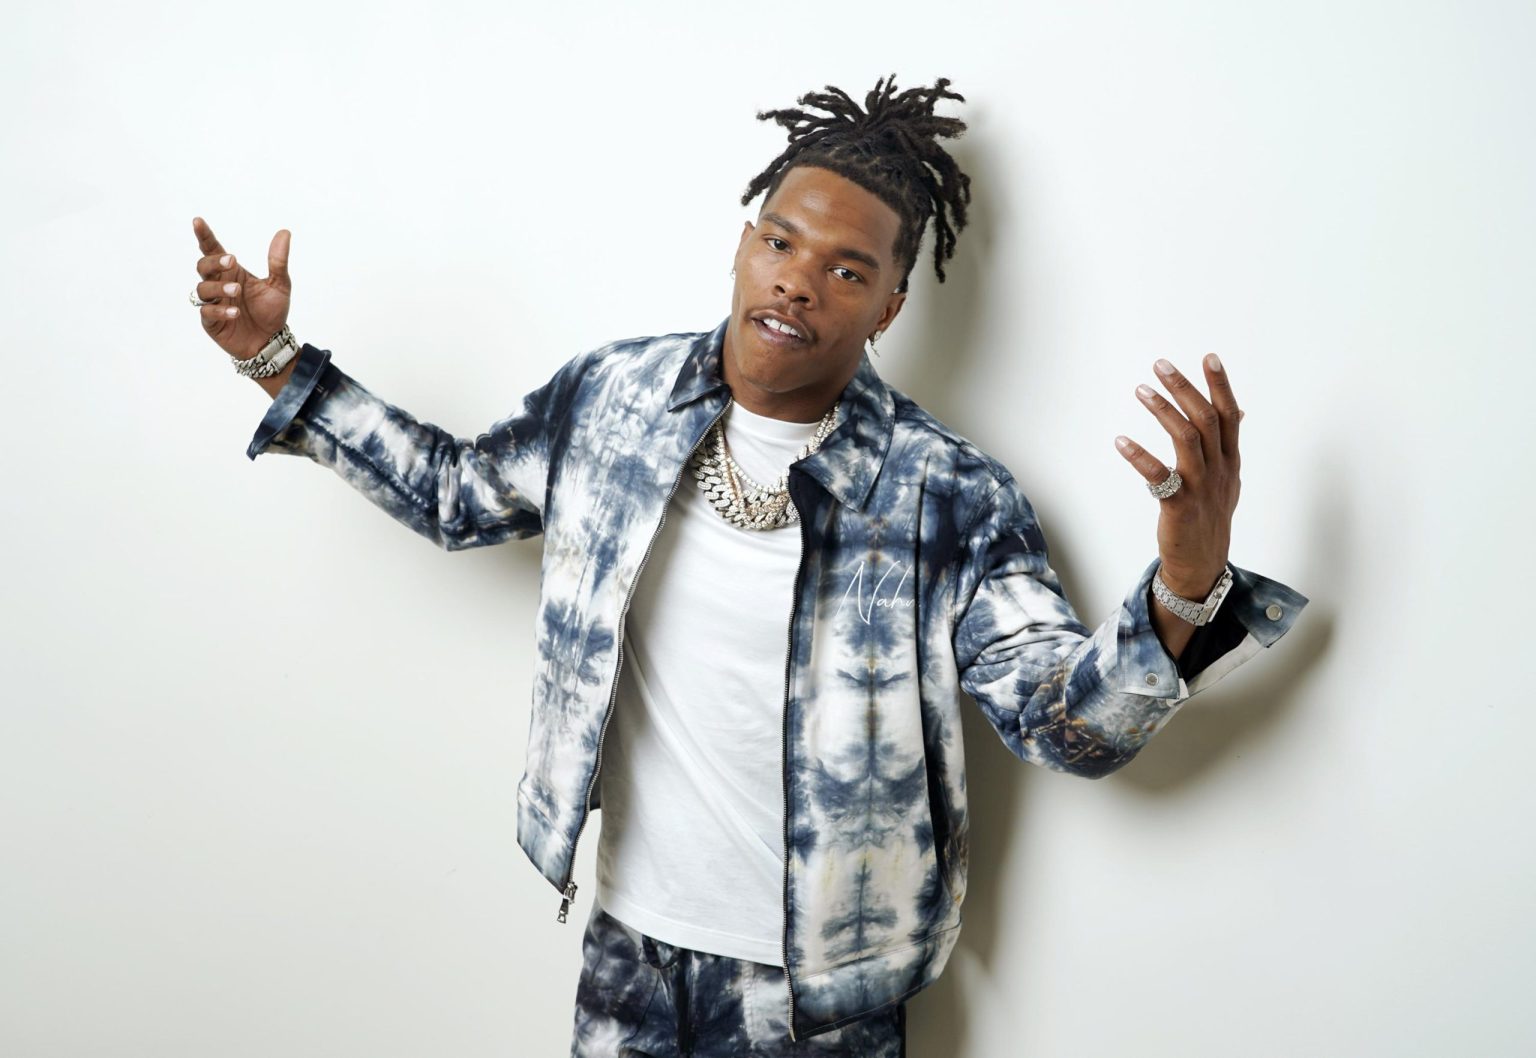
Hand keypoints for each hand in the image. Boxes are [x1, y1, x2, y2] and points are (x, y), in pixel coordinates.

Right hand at [191, 217, 291, 358]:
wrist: (272, 342)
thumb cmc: (271, 312)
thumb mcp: (280, 285)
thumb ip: (278, 261)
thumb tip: (284, 232)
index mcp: (231, 272)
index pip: (213, 249)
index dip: (204, 236)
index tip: (198, 221)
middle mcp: (219, 284)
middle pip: (203, 266)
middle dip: (214, 262)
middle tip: (232, 262)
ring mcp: (213, 303)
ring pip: (202, 289)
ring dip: (218, 287)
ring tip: (237, 291)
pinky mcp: (211, 322)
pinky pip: (207, 313)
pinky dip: (219, 311)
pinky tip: (235, 313)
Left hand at [1115, 355, 1241, 598]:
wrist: (1202, 566)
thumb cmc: (1210, 519)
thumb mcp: (1228, 480)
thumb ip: (1228, 445)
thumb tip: (1239, 411)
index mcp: (1230, 462)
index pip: (1230, 415)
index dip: (1220, 385)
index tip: (1209, 357)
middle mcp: (1219, 471)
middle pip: (1207, 420)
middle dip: (1185, 388)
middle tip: (1160, 365)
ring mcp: (1201, 489)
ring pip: (1188, 440)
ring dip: (1164, 411)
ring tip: (1141, 390)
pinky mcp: (1179, 508)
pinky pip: (1159, 477)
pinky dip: (1139, 457)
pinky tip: (1121, 441)